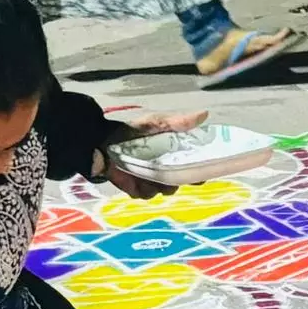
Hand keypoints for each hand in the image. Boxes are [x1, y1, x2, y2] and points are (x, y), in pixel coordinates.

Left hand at [95, 107, 211, 194]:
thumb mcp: (156, 122)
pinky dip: (143, 189)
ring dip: (159, 185)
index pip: (194, 166)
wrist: (103, 140)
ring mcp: (152, 181)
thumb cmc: (133, 130)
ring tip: (148, 174)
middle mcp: (166, 169)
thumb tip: (204, 114)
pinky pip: (146, 194)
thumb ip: (178, 122)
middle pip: (180, 182)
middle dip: (177, 180)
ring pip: (164, 190)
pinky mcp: (137, 189)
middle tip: (170, 174)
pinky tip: (136, 179)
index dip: (200, 172)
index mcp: (174, 154)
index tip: (201, 174)